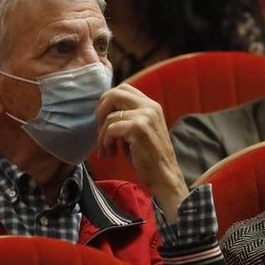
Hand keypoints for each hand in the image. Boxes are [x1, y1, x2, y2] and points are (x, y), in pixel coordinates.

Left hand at [96, 83, 189, 220]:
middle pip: (113, 94)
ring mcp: (145, 116)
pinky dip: (105, 142)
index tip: (104, 120)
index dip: (108, 101)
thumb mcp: (138, 129)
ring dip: (102, 135)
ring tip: (107, 149)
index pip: (122, 88)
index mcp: (150, 105)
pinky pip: (111, 129)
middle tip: (101, 131)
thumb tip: (102, 109)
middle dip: (101, 112)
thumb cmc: (147, 156)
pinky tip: (111, 153)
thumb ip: (126, 115)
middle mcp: (149, 106)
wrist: (163, 176)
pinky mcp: (138, 128)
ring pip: (109, 116)